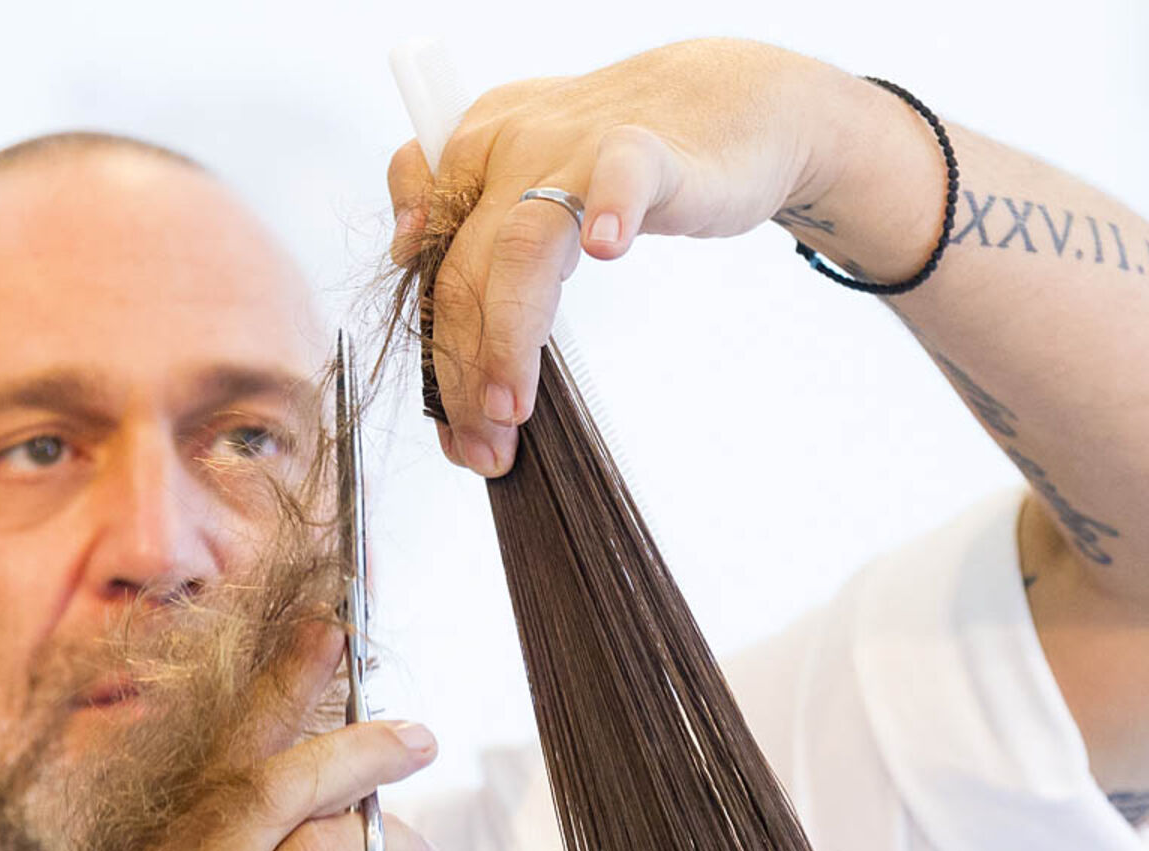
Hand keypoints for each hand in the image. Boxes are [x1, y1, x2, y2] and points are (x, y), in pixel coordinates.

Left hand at [386, 38, 870, 475]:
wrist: (725, 102)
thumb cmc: (617, 164)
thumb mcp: (530, 194)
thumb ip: (477, 255)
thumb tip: (439, 352)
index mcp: (472, 154)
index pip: (423, 259)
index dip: (428, 347)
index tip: (448, 423)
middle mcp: (510, 145)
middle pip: (462, 270)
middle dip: (462, 372)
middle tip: (479, 450)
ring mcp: (577, 146)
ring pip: (521, 244)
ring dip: (508, 336)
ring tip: (511, 411)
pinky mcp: (649, 149)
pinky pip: (621, 175)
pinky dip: (611, 209)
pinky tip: (607, 252)